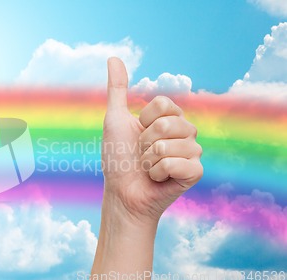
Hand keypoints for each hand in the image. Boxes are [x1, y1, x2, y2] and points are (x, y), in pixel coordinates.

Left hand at [102, 57, 202, 225]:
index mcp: (169, 118)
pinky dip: (160, 173)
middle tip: (141, 154)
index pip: (163, 103)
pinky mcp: (195, 172)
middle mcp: (184, 132)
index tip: (137, 134)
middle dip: (145, 141)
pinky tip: (159, 179)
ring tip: (149, 168)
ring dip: (150, 160)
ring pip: (172, 144)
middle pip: (168, 122)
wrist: (122, 193)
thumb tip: (113, 57)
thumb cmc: (118, 158)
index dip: (143, 120)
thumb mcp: (115, 119)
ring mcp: (192, 152)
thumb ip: (118, 89)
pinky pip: (181, 163)